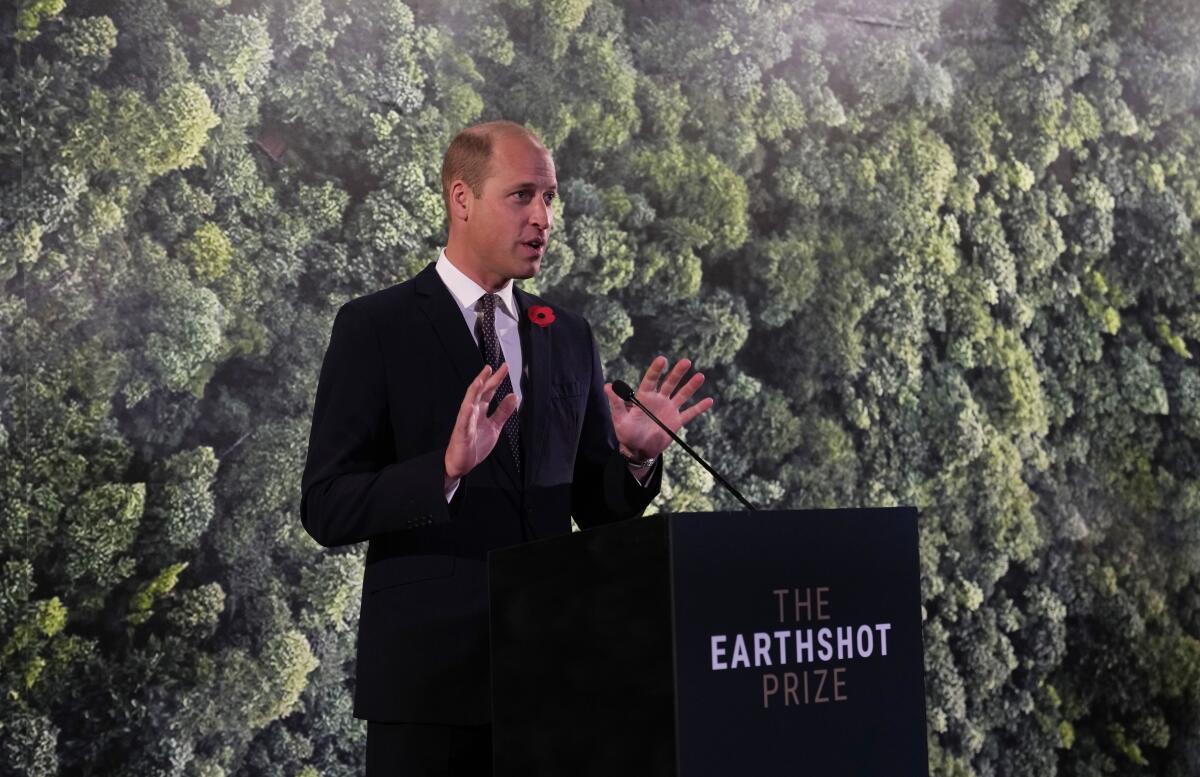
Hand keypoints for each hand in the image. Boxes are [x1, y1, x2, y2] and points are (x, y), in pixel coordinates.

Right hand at [444, 363, 518, 486]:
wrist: (461, 464)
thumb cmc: (475, 444)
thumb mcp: (494, 427)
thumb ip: (503, 412)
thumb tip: (513, 396)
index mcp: (480, 411)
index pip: (488, 391)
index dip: (496, 379)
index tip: (504, 367)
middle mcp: (471, 413)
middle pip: (479, 393)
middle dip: (486, 380)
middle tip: (493, 367)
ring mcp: (465, 422)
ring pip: (469, 404)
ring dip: (474, 392)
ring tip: (480, 380)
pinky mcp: (462, 434)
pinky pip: (464, 423)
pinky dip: (466, 415)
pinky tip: (470, 406)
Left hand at [604, 356, 713, 460]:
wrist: (637, 449)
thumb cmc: (626, 433)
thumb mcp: (619, 419)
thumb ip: (616, 403)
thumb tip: (608, 386)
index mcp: (644, 397)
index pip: (651, 380)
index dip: (656, 370)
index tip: (662, 359)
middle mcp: (658, 400)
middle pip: (669, 383)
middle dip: (677, 373)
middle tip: (686, 361)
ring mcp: (669, 409)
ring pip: (682, 395)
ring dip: (691, 386)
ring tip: (700, 376)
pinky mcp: (676, 421)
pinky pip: (689, 413)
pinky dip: (699, 408)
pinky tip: (709, 401)